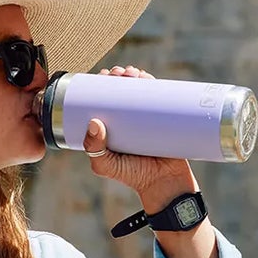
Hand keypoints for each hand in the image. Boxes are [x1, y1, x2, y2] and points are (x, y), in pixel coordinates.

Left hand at [83, 64, 198, 209]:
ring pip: (139, 90)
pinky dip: (153, 83)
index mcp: (111, 126)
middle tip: (118, 73)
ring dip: (134, 75)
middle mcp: (127, 119)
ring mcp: (146, 118)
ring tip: (132, 73)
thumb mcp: (107, 165)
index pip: (104, 99)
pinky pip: (159, 97)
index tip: (102, 76)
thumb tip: (93, 122)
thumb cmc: (133, 176)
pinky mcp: (165, 119)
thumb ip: (95, 149)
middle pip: (121, 89)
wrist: (165, 184)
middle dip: (118, 75)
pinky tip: (146, 76)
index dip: (101, 83)